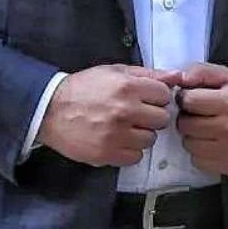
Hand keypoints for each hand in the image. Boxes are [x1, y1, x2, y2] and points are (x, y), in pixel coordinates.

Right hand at [37, 64, 176, 166]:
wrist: (50, 110)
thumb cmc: (84, 88)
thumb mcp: (115, 72)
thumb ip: (148, 74)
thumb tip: (177, 76)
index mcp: (128, 87)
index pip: (165, 95)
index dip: (156, 97)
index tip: (145, 98)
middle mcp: (125, 111)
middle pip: (162, 119)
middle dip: (151, 116)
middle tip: (135, 114)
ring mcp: (116, 134)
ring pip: (150, 139)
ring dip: (141, 134)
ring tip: (124, 127)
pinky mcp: (107, 154)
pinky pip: (136, 157)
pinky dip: (130, 150)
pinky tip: (118, 140)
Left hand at [172, 62, 227, 175]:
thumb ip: (202, 71)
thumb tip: (180, 79)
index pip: (189, 101)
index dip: (186, 98)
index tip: (192, 98)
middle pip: (186, 125)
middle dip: (187, 117)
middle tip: (199, 114)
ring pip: (189, 145)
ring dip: (192, 136)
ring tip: (206, 128)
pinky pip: (198, 161)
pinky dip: (200, 152)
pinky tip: (212, 142)